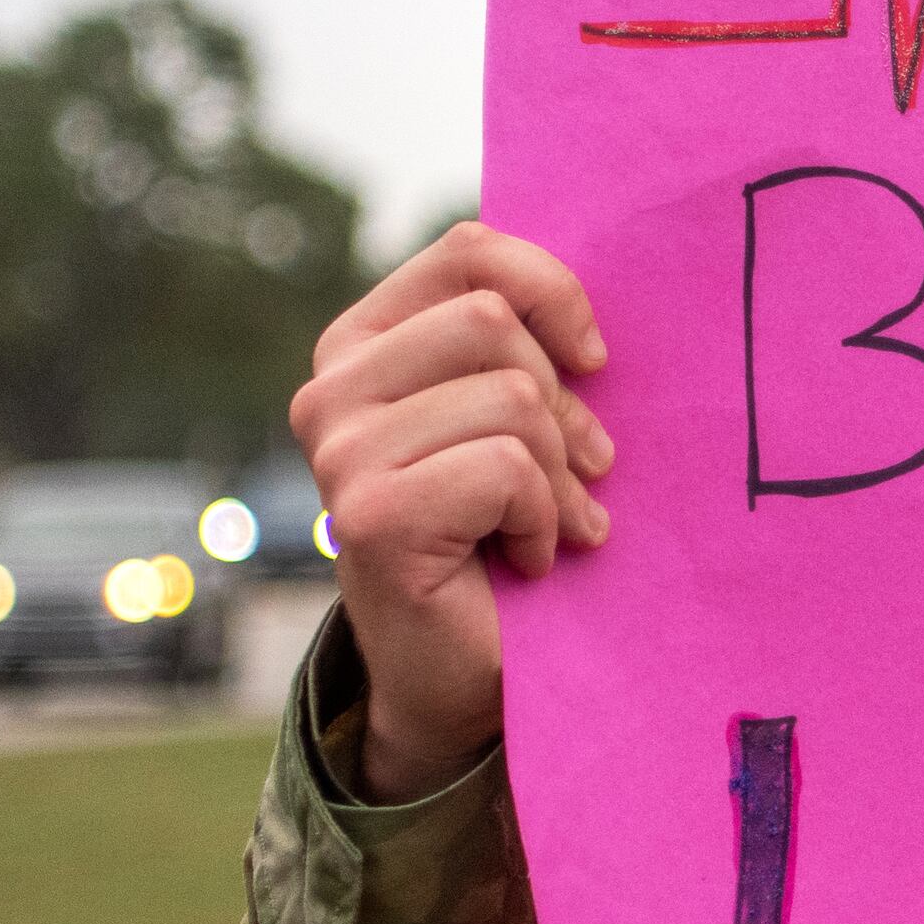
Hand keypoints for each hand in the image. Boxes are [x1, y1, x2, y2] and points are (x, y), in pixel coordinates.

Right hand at [288, 222, 614, 800]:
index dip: (551, 292)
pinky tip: (528, 557)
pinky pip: (505, 468)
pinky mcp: (370, 514)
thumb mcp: (514, 417)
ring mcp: (339, 452)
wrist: (462, 671)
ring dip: (559, 474)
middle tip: (582, 471)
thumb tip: (590, 310)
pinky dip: (543, 519)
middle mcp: (331, 388)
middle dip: (563, 404)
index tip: (593, 362)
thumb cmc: (502, 532)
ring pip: (509, 396)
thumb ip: (521, 345)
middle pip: (492, 321)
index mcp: (363, 343)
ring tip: (554, 523)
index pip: (467, 252)